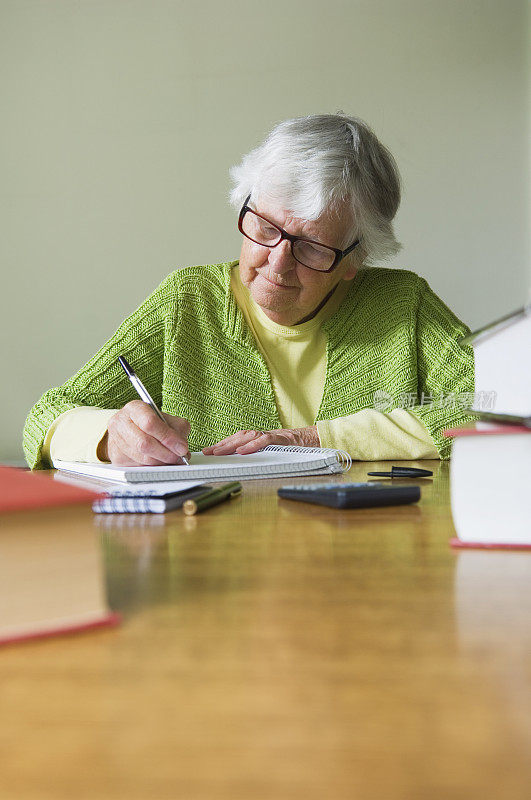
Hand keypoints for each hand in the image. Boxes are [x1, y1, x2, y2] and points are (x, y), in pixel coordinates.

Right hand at [100, 400, 190, 465]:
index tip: (182, 447)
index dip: (168, 437)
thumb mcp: (165, 418)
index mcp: (134, 408)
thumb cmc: (147, 422)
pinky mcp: (117, 458)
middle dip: (166, 453)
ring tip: (172, 460)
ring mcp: (116, 441)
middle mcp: (121, 423)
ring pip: (142, 458)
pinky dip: (154, 467)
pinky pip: (139, 467)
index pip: (150, 423)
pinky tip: (160, 461)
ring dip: (162, 462)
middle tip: (179, 457)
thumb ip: (177, 429)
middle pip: (144, 443)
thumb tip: (182, 448)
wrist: (125, 429)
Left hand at [202, 425, 319, 455]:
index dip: (221, 444)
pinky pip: (264, 441)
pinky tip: (242, 450)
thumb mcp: (268, 452)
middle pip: (238, 437)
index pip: (235, 439)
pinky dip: (253, 445)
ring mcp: (270, 435)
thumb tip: (238, 463)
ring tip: (220, 451)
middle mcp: (261, 434)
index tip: (207, 451)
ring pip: (248, 437)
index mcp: (256, 438)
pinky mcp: (280, 439)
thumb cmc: (287, 448)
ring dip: (233, 444)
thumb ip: (255, 454)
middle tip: (208, 452)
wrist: (308, 440)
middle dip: (222, 444)